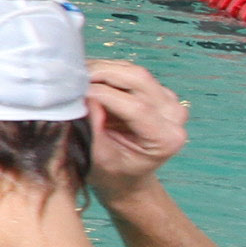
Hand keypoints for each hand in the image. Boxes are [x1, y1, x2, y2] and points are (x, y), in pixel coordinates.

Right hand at [86, 58, 185, 200]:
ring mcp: (168, 100)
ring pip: (133, 70)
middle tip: (72, 80)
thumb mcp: (99, 158)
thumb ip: (94, 129)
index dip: (102, 95)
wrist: (126, 175)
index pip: (136, 107)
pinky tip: (87, 81)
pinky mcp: (156, 91)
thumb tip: (84, 97)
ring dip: (101, 70)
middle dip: (101, 74)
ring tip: (76, 81)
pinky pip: (129, 72)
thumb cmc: (113, 173)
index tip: (74, 94)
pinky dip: (105, 71)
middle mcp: (173, 115)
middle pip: (138, 79)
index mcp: (165, 138)